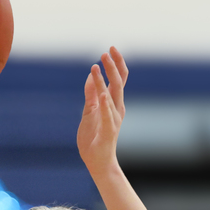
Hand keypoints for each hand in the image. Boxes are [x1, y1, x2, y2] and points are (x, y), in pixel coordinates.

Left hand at [77, 47, 127, 175]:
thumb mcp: (89, 110)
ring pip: (113, 95)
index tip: (110, 48)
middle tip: (106, 51)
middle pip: (119, 82)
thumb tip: (92, 73)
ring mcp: (114, 119)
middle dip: (113, 66)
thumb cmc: (94, 137)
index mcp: (113, 103)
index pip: (119, 79)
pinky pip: (108, 115)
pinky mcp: (109, 130)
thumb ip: (91, 93)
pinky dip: (105, 104)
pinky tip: (102, 94)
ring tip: (97, 65)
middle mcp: (117, 108)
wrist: (97, 161)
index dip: (116, 63)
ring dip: (105, 79)